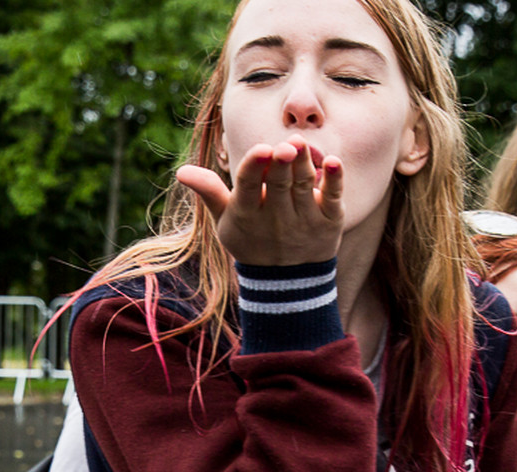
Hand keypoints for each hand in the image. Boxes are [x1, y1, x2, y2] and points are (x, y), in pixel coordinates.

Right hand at [175, 135, 344, 265]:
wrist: (286, 281)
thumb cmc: (250, 241)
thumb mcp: (225, 220)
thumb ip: (209, 192)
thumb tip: (181, 171)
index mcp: (248, 213)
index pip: (249, 187)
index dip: (255, 167)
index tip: (262, 149)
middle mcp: (277, 218)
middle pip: (280, 185)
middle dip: (282, 165)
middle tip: (286, 146)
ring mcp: (304, 220)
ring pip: (304, 187)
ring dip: (304, 165)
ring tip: (300, 144)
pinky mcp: (329, 221)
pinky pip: (333, 198)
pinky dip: (335, 181)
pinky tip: (335, 163)